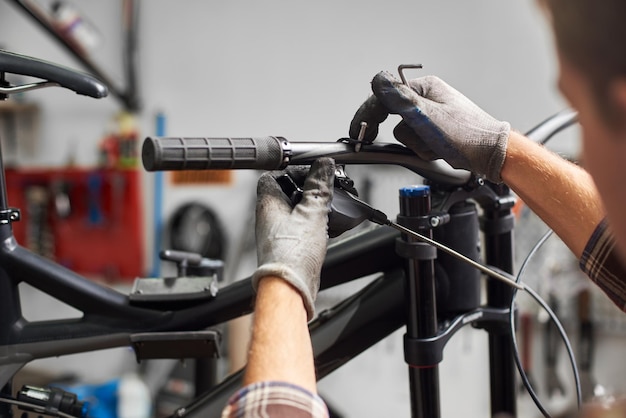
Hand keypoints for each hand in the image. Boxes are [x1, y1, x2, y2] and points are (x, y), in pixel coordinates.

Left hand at [252, 158, 334, 320]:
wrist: (290, 287)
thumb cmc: (292, 254)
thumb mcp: (312, 212)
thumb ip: (319, 187)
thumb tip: (323, 166)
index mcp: (268, 203)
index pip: (274, 175)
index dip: (293, 171)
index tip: (313, 171)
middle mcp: (270, 216)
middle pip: (288, 192)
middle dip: (309, 190)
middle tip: (327, 190)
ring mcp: (278, 232)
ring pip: (297, 210)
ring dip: (314, 208)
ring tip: (331, 209)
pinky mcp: (288, 246)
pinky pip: (302, 227)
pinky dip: (315, 223)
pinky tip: (329, 227)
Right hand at [349, 72, 510, 182]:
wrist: (492, 154)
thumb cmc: (468, 135)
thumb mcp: (429, 116)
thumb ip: (400, 99)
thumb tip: (377, 81)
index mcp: (424, 88)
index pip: (386, 98)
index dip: (369, 115)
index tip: (358, 132)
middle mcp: (426, 99)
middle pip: (395, 120)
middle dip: (409, 136)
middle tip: (422, 142)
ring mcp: (430, 116)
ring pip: (405, 134)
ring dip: (419, 145)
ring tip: (438, 146)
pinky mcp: (434, 132)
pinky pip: (416, 142)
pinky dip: (425, 150)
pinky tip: (440, 150)